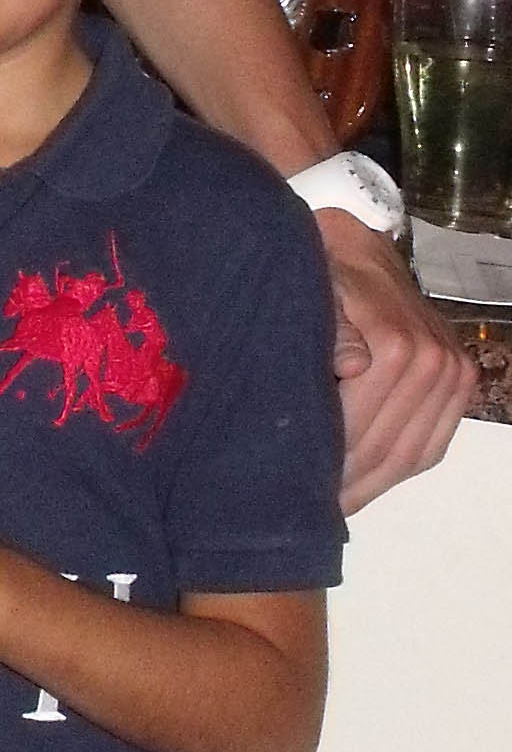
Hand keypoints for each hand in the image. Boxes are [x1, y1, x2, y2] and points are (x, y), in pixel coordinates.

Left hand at [317, 211, 474, 512]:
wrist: (354, 243)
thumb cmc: (317, 271)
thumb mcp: (307, 294)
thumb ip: (327, 329)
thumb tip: (353, 365)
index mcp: (394, 345)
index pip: (360, 429)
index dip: (326, 464)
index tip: (292, 490)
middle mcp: (432, 360)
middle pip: (387, 449)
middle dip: (346, 483)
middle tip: (306, 507)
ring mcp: (450, 371)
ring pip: (411, 453)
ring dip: (371, 484)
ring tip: (331, 504)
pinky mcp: (459, 379)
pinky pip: (431, 443)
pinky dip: (398, 468)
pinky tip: (364, 484)